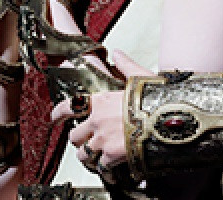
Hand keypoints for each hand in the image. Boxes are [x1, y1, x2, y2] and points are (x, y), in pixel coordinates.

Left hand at [53, 49, 150, 178]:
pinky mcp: (111, 155)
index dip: (58, 114)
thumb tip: (118, 53)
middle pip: (74, 135)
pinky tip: (110, 169)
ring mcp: (102, 139)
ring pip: (82, 154)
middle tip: (87, 140)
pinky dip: (104, 169)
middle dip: (79, 139)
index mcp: (101, 100)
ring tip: (96, 157)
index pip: (69, 106)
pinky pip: (100, 167)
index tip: (55, 118)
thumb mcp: (141, 77)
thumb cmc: (154, 99)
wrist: (167, 120)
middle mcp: (96, 120)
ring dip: (89, 156)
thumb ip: (126, 66)